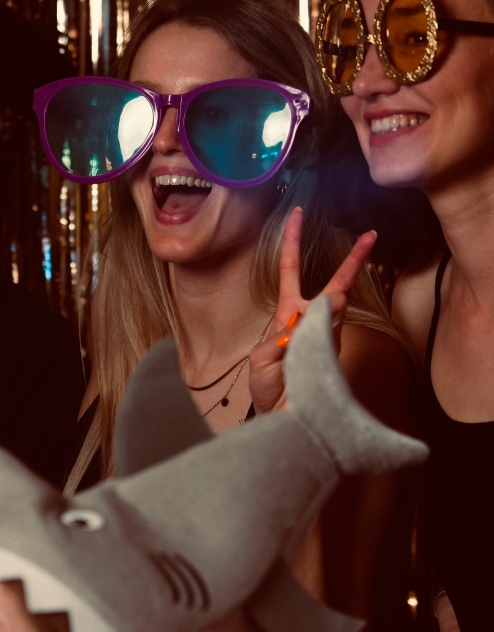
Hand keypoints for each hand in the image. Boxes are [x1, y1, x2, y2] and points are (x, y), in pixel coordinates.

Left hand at [248, 206, 376, 413]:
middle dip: (352, 261)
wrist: (279, 417)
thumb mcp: (262, 358)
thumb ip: (277, 339)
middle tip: (370, 236)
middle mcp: (309, 321)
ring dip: (336, 301)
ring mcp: (325, 337)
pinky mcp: (331, 355)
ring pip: (336, 309)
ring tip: (341, 295)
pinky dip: (327, 329)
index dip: (292, 242)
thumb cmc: (270, 386)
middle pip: (334, 285)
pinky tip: (329, 325)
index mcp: (288, 315)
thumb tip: (300, 323)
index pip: (290, 271)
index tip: (297, 214)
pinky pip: (332, 334)